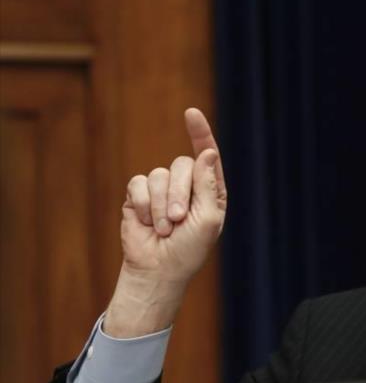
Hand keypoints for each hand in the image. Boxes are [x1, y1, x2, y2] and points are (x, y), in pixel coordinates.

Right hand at [104, 108, 226, 337]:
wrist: (159, 269)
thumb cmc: (190, 249)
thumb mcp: (208, 219)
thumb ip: (208, 185)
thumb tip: (207, 152)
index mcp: (210, 190)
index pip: (207, 154)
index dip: (200, 133)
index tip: (191, 113)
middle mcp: (187, 186)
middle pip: (182, 164)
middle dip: (179, 193)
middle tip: (178, 220)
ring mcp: (162, 190)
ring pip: (159, 174)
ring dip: (162, 205)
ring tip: (165, 228)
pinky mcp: (138, 196)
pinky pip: (138, 184)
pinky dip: (144, 205)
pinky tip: (147, 222)